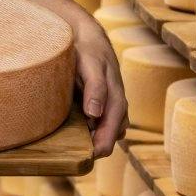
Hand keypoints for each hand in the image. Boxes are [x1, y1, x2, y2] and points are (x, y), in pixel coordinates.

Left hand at [69, 14, 126, 158]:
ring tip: (78, 151)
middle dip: (97, 147)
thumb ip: (95, 88)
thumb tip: (95, 114)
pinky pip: (102, 124)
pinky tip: (78, 136)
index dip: (101, 145)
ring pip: (108, 131)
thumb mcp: (90, 66)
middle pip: (111, 134)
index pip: (112, 130)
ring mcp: (111, 106)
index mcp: (116, 98)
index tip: (89, 155)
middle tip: (79, 157)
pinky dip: (92, 132)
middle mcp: (117, 105)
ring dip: (96, 141)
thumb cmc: (88, 52)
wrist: (88, 38)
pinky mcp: (103, 105)